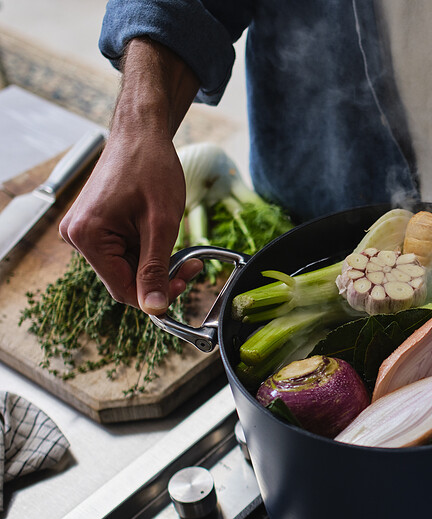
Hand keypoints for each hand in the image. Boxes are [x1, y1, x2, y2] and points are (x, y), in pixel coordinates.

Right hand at [59, 37, 200, 313]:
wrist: (141, 133)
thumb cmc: (152, 168)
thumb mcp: (161, 224)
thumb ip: (156, 270)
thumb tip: (155, 309)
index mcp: (88, 237)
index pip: (124, 290)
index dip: (157, 295)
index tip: (187, 282)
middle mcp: (77, 237)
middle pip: (125, 280)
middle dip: (160, 277)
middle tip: (191, 264)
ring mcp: (85, 231)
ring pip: (127, 268)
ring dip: (156, 263)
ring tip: (178, 243)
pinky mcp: (96, 226)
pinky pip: (124, 252)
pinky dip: (148, 250)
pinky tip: (161, 234)